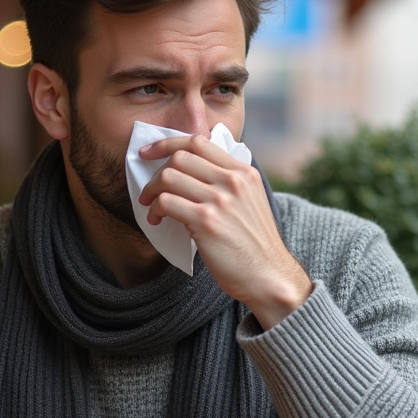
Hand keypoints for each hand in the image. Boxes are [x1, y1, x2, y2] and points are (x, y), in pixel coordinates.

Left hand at [137, 135, 311, 328]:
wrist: (268, 275)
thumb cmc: (254, 244)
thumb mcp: (251, 201)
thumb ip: (228, 182)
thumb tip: (191, 172)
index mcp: (244, 172)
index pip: (199, 141)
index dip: (168, 143)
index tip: (151, 152)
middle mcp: (233, 181)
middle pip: (180, 157)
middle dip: (156, 170)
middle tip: (149, 189)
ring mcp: (220, 200)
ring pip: (169, 177)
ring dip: (151, 191)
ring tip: (151, 206)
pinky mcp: (206, 221)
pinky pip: (166, 202)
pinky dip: (154, 209)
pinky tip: (157, 219)